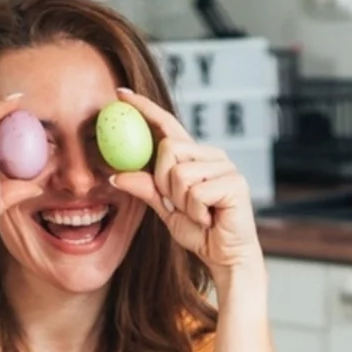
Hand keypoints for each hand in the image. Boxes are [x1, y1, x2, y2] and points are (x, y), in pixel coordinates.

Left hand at [106, 88, 263, 288]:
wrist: (226, 257)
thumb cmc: (201, 232)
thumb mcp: (166, 209)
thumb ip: (146, 189)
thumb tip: (116, 174)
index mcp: (195, 156)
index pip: (166, 126)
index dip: (145, 108)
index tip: (121, 94)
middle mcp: (212, 155)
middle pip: (169, 148)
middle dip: (164, 181)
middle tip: (178, 204)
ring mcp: (225, 167)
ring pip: (180, 173)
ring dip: (181, 202)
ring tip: (198, 213)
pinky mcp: (235, 183)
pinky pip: (196, 192)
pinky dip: (196, 211)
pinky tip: (209, 218)